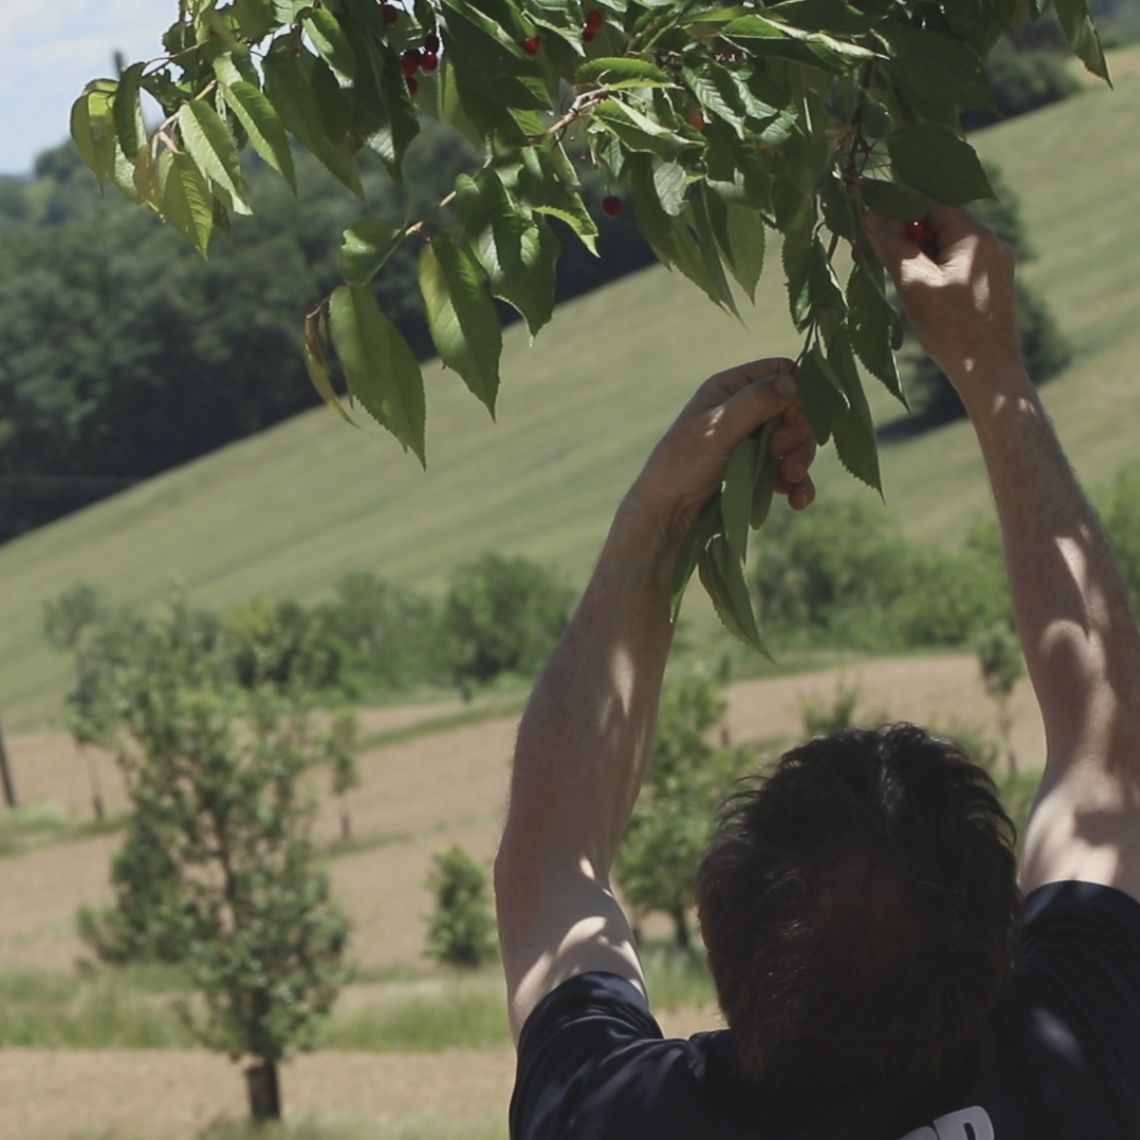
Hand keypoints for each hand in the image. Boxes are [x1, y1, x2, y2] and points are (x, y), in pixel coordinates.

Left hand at [633, 358, 816, 537]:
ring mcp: (755, 442)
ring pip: (797, 442)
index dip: (796, 392)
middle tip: (779, 450)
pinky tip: (797, 501)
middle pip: (796, 409)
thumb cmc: (683, 464)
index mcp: (731, 389)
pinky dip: (799, 484)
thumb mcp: (717, 429)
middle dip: (797, 432)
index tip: (792, 417)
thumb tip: (792, 382)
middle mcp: (745, 411)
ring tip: (788, 477)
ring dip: (800, 460)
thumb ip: (754, 403)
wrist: (669, 513)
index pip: (781, 373)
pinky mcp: (760, 472)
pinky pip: (792, 472)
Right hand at [863, 206, 1023, 392]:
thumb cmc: (950, 328)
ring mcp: (995, 264)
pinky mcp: (993, 285)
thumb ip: (892, 246)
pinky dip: (936, 272)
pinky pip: (958, 266)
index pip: (932, 204)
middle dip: (907, 239)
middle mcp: (992, 243)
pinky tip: (923, 296)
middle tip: (878, 259)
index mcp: (976, 236)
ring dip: (919, 258)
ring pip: (947, 247)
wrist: (988, 371)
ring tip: (902, 285)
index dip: (899, 212)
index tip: (873, 227)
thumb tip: (871, 214)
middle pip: (940, 225)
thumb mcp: (914, 284)